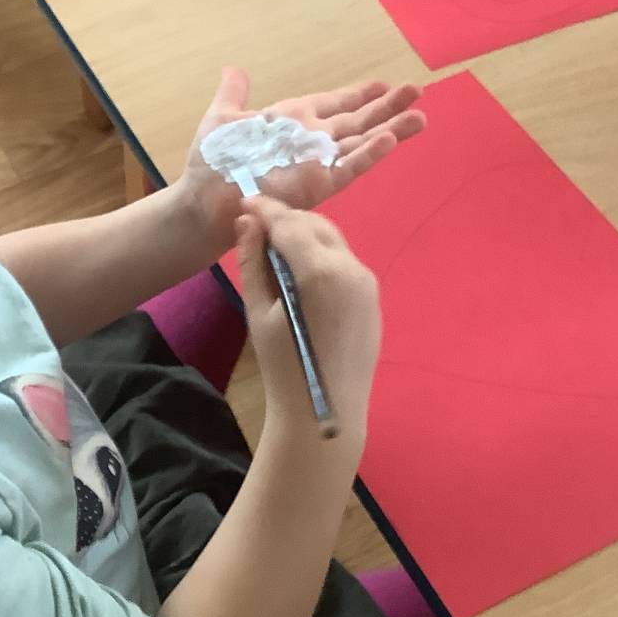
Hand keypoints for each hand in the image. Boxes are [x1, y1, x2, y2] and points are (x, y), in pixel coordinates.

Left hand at [177, 66, 425, 251]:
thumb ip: (234, 94)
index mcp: (293, 120)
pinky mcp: (317, 184)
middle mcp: (311, 140)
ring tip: (420, 116)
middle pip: (357, 120)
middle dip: (387, 106)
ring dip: (391, 129)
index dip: (358, 95)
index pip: (333, 104)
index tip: (382, 84)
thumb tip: (235, 69)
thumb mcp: (221, 117)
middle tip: (417, 91)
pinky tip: (390, 139)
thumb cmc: (211, 161)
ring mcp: (316, 162)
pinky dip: (368, 154)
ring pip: (361, 141)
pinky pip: (347, 167)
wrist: (204, 199)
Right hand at [236, 197, 378, 446]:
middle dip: (287, 219)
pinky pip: (344, 264)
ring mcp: (367, 284)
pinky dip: (321, 257)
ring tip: (276, 249)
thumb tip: (246, 221)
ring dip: (305, 236)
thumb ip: (253, 262)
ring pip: (333, 242)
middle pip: (316, 225)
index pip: (290, 223)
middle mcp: (351, 270)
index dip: (265, 209)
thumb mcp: (258, 312)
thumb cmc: (282, 367)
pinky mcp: (373, 298)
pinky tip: (301, 274)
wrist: (324, 414)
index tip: (244, 202)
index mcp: (320, 273)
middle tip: (256, 225)